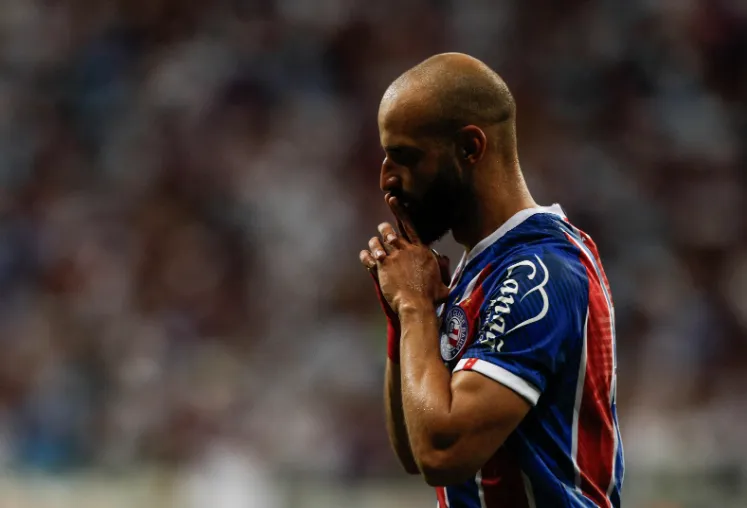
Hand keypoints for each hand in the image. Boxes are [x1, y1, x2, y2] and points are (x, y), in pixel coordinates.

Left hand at [360, 196, 449, 314]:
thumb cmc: (432, 297)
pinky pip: (369, 256)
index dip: (399, 211)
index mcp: (421, 250)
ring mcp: (393, 257)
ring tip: (373, 246)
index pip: (409, 225)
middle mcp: (406, 249)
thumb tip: (443, 259)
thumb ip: (443, 268)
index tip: (391, 199)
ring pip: (377, 242)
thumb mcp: (443, 281)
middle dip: (384, 229)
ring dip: (374, 243)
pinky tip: (365, 256)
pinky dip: (366, 256)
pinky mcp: (382, 267)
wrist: (417, 305)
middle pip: (390, 231)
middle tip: (382, 231)